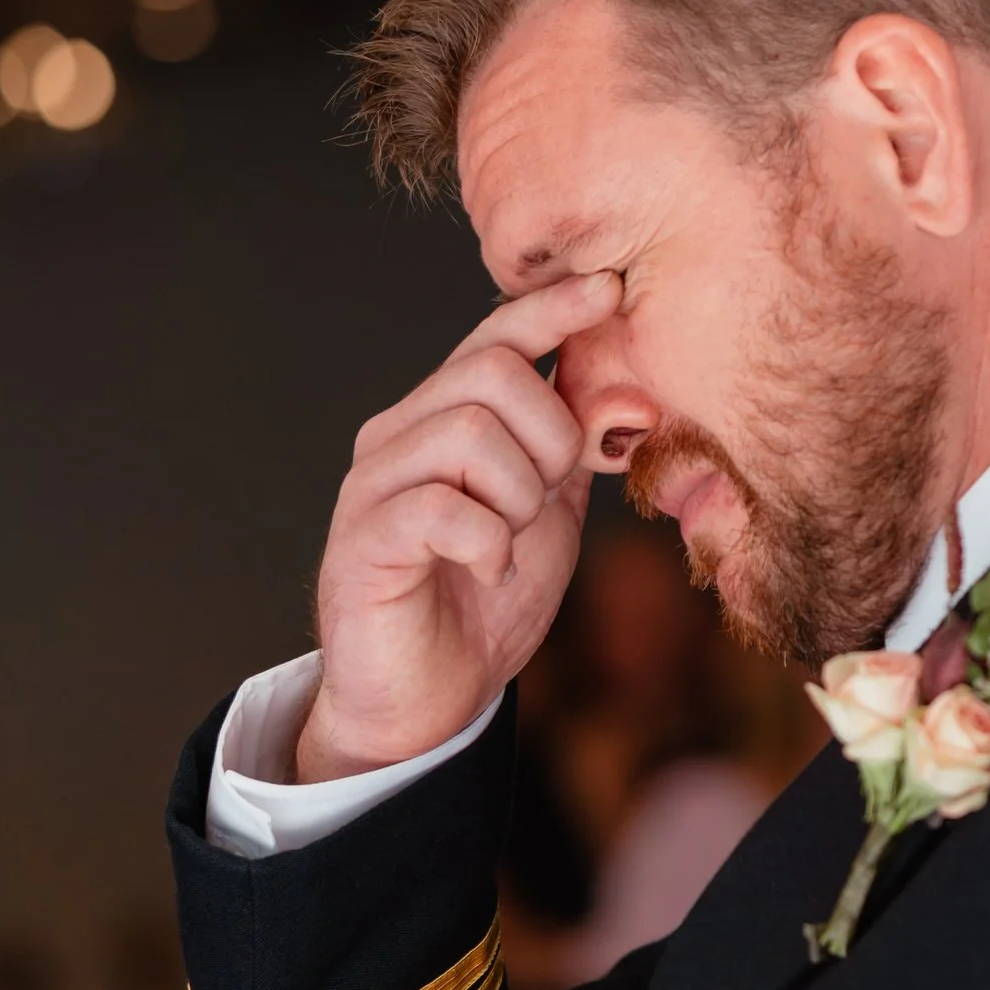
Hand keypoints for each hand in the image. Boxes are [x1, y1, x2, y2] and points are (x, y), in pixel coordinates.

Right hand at [298, 272, 620, 781]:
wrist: (429, 701)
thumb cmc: (485, 602)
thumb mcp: (550, 517)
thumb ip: (575, 453)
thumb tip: (626, 392)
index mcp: (444, 419)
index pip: (496, 337)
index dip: (552, 310)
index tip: (609, 288)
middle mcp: (400, 435)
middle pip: (490, 373)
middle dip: (548, 436)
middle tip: (546, 500)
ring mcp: (374, 484)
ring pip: (469, 433)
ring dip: (518, 496)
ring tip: (510, 543)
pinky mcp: (363, 541)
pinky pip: (445, 507)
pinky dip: (489, 544)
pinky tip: (490, 572)